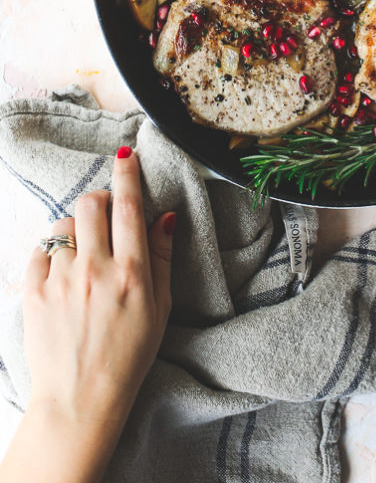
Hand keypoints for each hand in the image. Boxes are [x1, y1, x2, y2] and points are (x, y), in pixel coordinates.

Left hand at [22, 146, 173, 431]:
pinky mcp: (34, 292)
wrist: (80, 399)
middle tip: (105, 215)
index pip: (130, 207)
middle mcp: (96, 270)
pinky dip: (52, 254)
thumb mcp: (159, 308)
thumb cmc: (127, 356)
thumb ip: (161, 258)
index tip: (125, 153)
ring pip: (64, 225)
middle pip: (91, 204)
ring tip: (83, 257)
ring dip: (76, 230)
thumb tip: (164, 216)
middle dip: (99, 199)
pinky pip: (41, 250)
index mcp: (132, 273)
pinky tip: (63, 275)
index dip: (127, 173)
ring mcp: (61, 280)